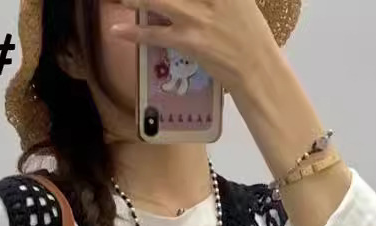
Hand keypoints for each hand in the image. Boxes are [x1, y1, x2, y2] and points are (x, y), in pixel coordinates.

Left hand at [112, 0, 281, 95]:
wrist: (257, 68)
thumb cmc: (250, 34)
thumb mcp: (239, 1)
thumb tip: (192, 0)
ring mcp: (200, 18)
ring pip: (159, 1)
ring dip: (137, 0)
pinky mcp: (191, 41)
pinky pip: (156, 34)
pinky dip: (134, 33)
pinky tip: (118, 30)